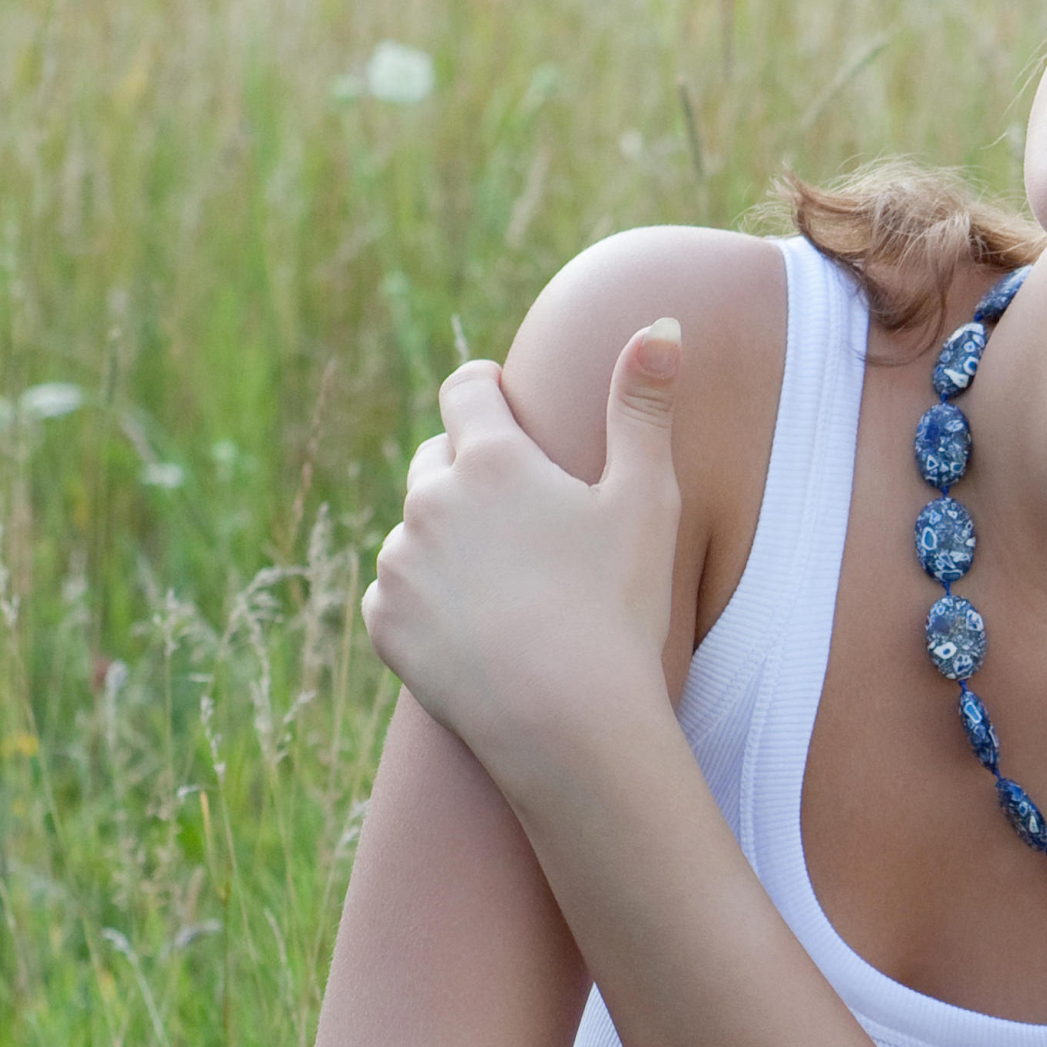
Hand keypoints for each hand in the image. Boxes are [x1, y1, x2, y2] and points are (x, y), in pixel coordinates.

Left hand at [362, 319, 683, 762]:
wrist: (569, 724)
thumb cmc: (618, 607)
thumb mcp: (645, 500)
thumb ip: (643, 406)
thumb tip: (662, 322)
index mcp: (491, 460)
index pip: (466, 388)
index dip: (488, 391)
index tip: (506, 405)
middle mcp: (429, 502)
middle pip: (435, 458)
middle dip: (470, 472)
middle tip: (523, 517)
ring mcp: (399, 565)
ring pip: (415, 530)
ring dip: (446, 540)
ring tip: (505, 584)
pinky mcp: (384, 624)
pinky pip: (396, 593)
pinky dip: (427, 601)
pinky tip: (477, 626)